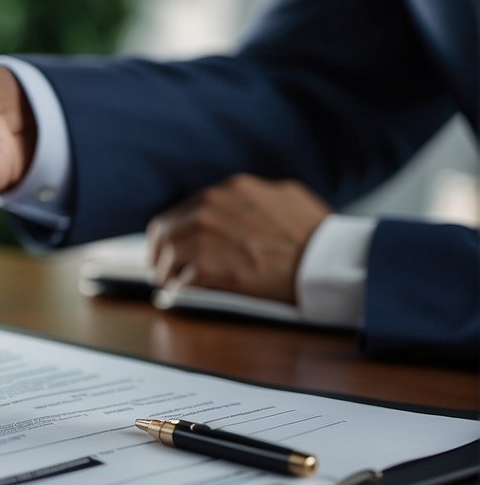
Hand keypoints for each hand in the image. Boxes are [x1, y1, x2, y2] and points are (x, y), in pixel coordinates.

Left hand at [146, 174, 330, 303]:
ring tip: (169, 283)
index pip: (185, 209)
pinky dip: (178, 288)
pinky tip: (181, 294)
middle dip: (159, 250)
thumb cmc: (315, 233)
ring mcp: (206, 236)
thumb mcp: (285, 196)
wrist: (325, 261)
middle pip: (165, 229)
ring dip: (166, 271)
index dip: (175, 230)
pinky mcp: (208, 266)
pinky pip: (179, 278)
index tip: (171, 243)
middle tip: (160, 267)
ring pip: (168, 254)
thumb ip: (257, 196)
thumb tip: (241, 201)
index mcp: (230, 190)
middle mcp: (211, 207)